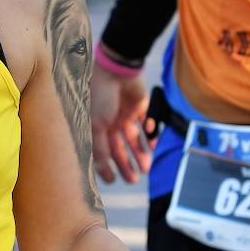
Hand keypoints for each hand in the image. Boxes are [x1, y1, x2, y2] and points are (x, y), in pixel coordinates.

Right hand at [90, 65, 151, 183]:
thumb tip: (102, 168)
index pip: (101, 150)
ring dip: (141, 152)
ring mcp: (125, 114)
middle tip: (134, 179)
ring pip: (135, 138)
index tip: (113, 181)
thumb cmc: (101, 97)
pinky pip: (148, 122)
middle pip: (119, 147)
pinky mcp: (140, 106)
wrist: (117, 70)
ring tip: (147, 167)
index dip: (106, 166)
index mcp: (96, 126)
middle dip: (126, 163)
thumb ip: (101, 147)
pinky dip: (151, 132)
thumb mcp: (97, 126)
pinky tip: (153, 142)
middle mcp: (110, 122)